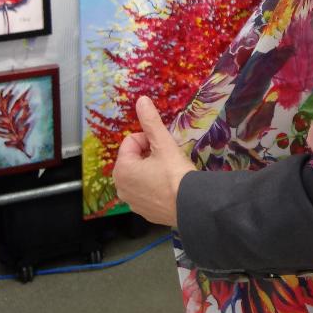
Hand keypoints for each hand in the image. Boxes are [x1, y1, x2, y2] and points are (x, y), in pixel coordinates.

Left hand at [112, 96, 195, 227]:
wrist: (191, 205)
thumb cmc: (175, 173)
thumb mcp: (163, 143)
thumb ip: (151, 121)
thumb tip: (141, 100)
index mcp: (122, 169)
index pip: (132, 141)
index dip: (149, 140)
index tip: (163, 148)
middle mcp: (121, 187)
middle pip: (134, 158)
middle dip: (149, 155)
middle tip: (167, 160)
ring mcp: (131, 202)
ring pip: (140, 175)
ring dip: (151, 170)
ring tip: (169, 173)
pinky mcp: (143, 212)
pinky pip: (146, 191)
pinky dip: (155, 187)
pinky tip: (169, 188)